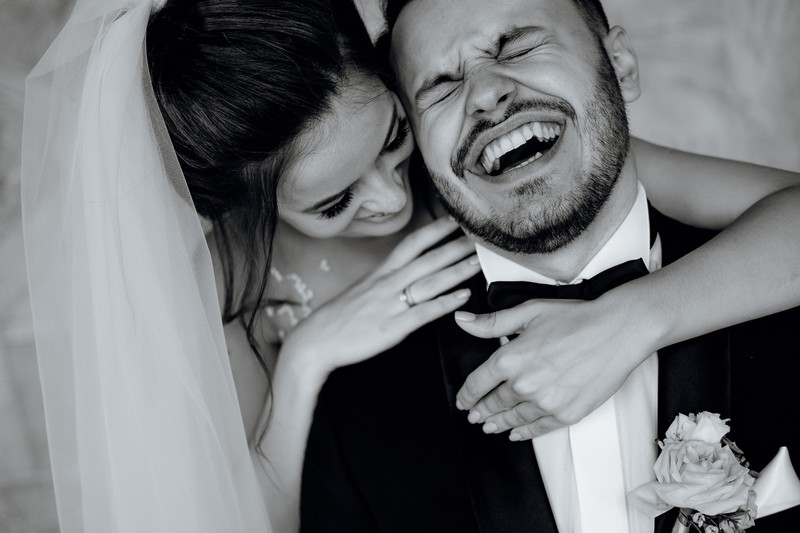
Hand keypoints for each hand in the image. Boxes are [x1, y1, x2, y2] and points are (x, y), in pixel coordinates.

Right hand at [280, 217, 479, 377]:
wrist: (315, 341)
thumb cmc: (339, 318)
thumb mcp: (363, 290)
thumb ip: (386, 281)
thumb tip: (408, 274)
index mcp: (381, 273)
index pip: (412, 243)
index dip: (436, 230)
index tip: (456, 218)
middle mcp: (388, 283)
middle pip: (428, 259)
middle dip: (456, 246)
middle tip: (481, 235)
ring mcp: (391, 304)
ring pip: (430, 281)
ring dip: (458, 269)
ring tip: (480, 260)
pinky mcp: (393, 327)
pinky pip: (424, 312)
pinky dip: (445, 302)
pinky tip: (465, 296)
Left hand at [454, 294, 654, 440]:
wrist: (617, 332)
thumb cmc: (576, 318)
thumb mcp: (528, 312)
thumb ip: (491, 322)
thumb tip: (462, 320)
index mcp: (510, 359)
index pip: (477, 384)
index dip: (466, 395)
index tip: (463, 401)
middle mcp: (523, 385)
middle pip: (494, 403)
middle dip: (482, 411)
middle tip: (475, 417)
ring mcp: (545, 403)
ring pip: (514, 418)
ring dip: (499, 424)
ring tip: (490, 427)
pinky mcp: (567, 414)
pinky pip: (538, 428)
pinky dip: (524, 433)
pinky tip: (516, 433)